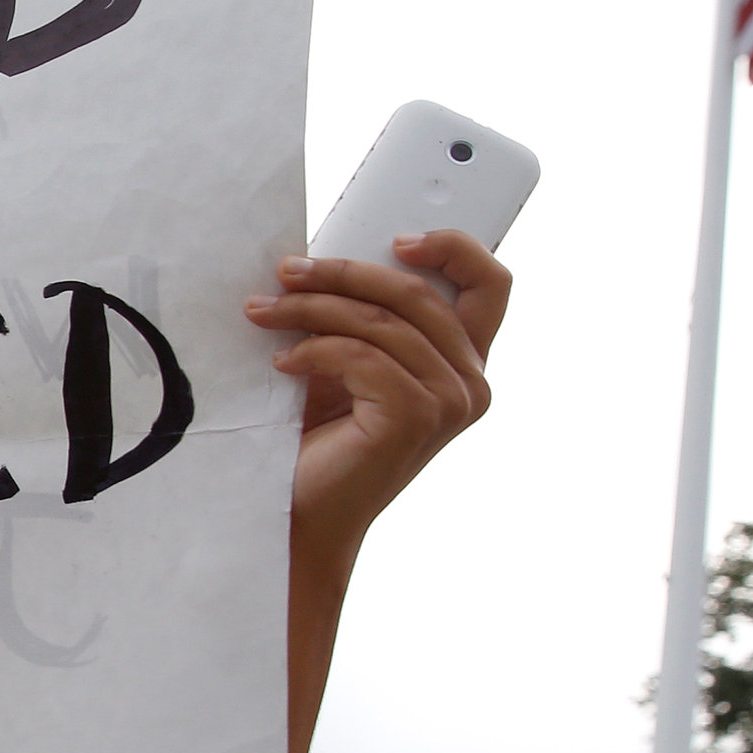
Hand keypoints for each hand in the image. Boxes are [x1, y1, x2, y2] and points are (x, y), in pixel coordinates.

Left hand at [248, 230, 507, 559]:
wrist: (299, 514)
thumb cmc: (318, 440)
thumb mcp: (348, 364)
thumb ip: (365, 318)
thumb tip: (326, 256)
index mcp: (464, 362)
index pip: (490, 284)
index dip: (454, 246)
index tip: (395, 237)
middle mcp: (471, 382)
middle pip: (417, 292)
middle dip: (343, 272)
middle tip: (285, 272)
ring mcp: (450, 402)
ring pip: (380, 321)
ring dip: (311, 310)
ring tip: (261, 314)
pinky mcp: (415, 418)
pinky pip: (362, 357)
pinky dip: (313, 351)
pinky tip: (282, 364)